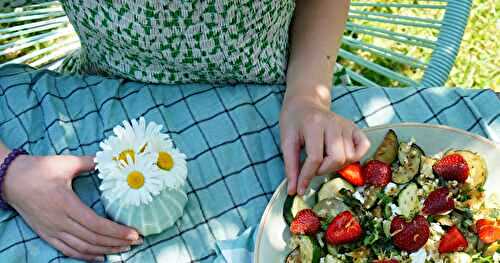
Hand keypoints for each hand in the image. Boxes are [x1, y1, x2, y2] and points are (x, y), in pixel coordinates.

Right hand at [2, 155, 141, 261]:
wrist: (10, 179)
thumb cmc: (38, 169)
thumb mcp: (66, 162)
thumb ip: (89, 162)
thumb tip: (109, 159)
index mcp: (66, 204)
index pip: (96, 224)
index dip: (116, 232)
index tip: (134, 233)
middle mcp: (59, 221)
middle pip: (93, 239)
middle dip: (117, 242)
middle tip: (137, 241)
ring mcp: (52, 230)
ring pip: (82, 248)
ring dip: (105, 250)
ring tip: (124, 248)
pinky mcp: (47, 235)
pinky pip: (68, 251)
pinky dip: (86, 256)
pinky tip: (101, 257)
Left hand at [280, 96, 370, 194]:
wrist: (304, 103)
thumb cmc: (294, 122)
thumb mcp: (286, 141)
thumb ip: (291, 166)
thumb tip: (294, 191)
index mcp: (314, 124)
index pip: (315, 158)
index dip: (306, 177)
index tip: (299, 189)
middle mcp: (334, 123)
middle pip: (336, 158)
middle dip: (323, 170)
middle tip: (313, 168)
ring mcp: (346, 124)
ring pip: (349, 156)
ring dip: (335, 166)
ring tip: (323, 161)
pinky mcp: (354, 127)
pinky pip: (363, 146)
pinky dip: (356, 156)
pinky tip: (341, 157)